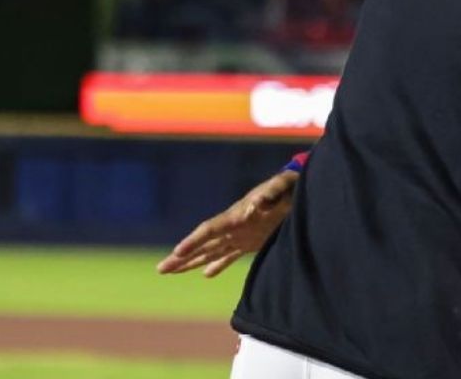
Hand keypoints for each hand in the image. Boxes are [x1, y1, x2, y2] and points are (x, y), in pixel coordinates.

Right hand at [156, 169, 299, 277]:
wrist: (298, 190)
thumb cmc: (289, 186)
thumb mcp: (282, 186)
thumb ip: (271, 193)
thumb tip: (257, 204)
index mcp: (237, 214)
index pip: (210, 229)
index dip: (194, 240)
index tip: (177, 252)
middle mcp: (233, 225)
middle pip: (203, 244)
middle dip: (182, 257)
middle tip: (161, 269)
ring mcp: (240, 234)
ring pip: (210, 251)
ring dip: (191, 262)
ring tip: (170, 272)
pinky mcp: (251, 241)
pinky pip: (229, 255)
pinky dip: (218, 265)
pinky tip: (206, 274)